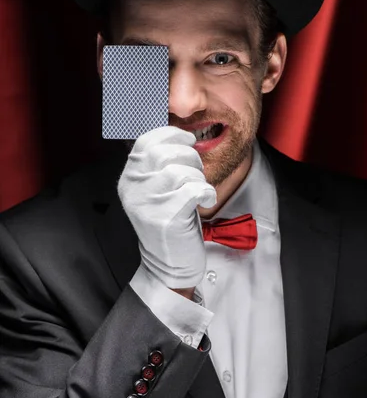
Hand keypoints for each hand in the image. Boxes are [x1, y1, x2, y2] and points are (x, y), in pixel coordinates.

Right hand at [117, 126, 216, 288]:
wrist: (168, 265)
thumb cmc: (170, 222)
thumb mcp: (157, 189)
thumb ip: (160, 163)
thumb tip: (180, 133)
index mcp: (129, 178)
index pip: (146, 140)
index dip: (172, 135)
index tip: (188, 142)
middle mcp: (133, 188)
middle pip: (165, 152)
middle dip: (190, 157)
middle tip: (197, 173)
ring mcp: (147, 203)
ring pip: (180, 170)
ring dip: (198, 178)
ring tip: (199, 190)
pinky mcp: (165, 218)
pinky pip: (193, 189)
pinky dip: (207, 191)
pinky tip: (206, 200)